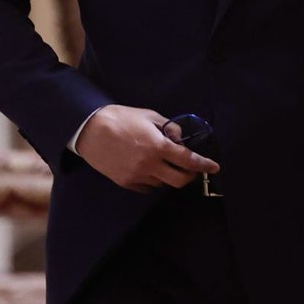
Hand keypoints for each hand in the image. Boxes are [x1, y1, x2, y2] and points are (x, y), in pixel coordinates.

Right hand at [74, 104, 219, 192]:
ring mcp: (136, 176)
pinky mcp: (125, 182)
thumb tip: (181, 140)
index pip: (188, 160)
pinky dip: (153, 180)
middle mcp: (149, 164)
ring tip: (163, 162)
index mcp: (157, 146)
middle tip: (191, 169)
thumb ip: (169, 128)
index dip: (204, 165)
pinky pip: (147, 187)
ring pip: (162, 184)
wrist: (89, 129)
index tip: (214, 167)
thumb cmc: (121, 118)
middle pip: (179, 181)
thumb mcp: (149, 116)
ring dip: (169, 175)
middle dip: (190, 176)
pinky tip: (149, 169)